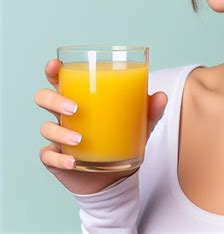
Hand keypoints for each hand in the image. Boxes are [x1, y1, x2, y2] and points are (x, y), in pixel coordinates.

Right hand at [34, 59, 167, 194]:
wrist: (116, 176)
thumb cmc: (124, 139)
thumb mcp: (141, 124)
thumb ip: (151, 110)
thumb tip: (161, 96)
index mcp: (81, 98)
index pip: (61, 79)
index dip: (53, 70)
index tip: (55, 64)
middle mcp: (65, 115)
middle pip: (44, 98)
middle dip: (54, 99)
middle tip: (75, 108)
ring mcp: (58, 137)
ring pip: (46, 127)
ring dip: (61, 132)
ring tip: (80, 139)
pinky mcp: (57, 160)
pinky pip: (49, 156)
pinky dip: (59, 158)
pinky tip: (72, 161)